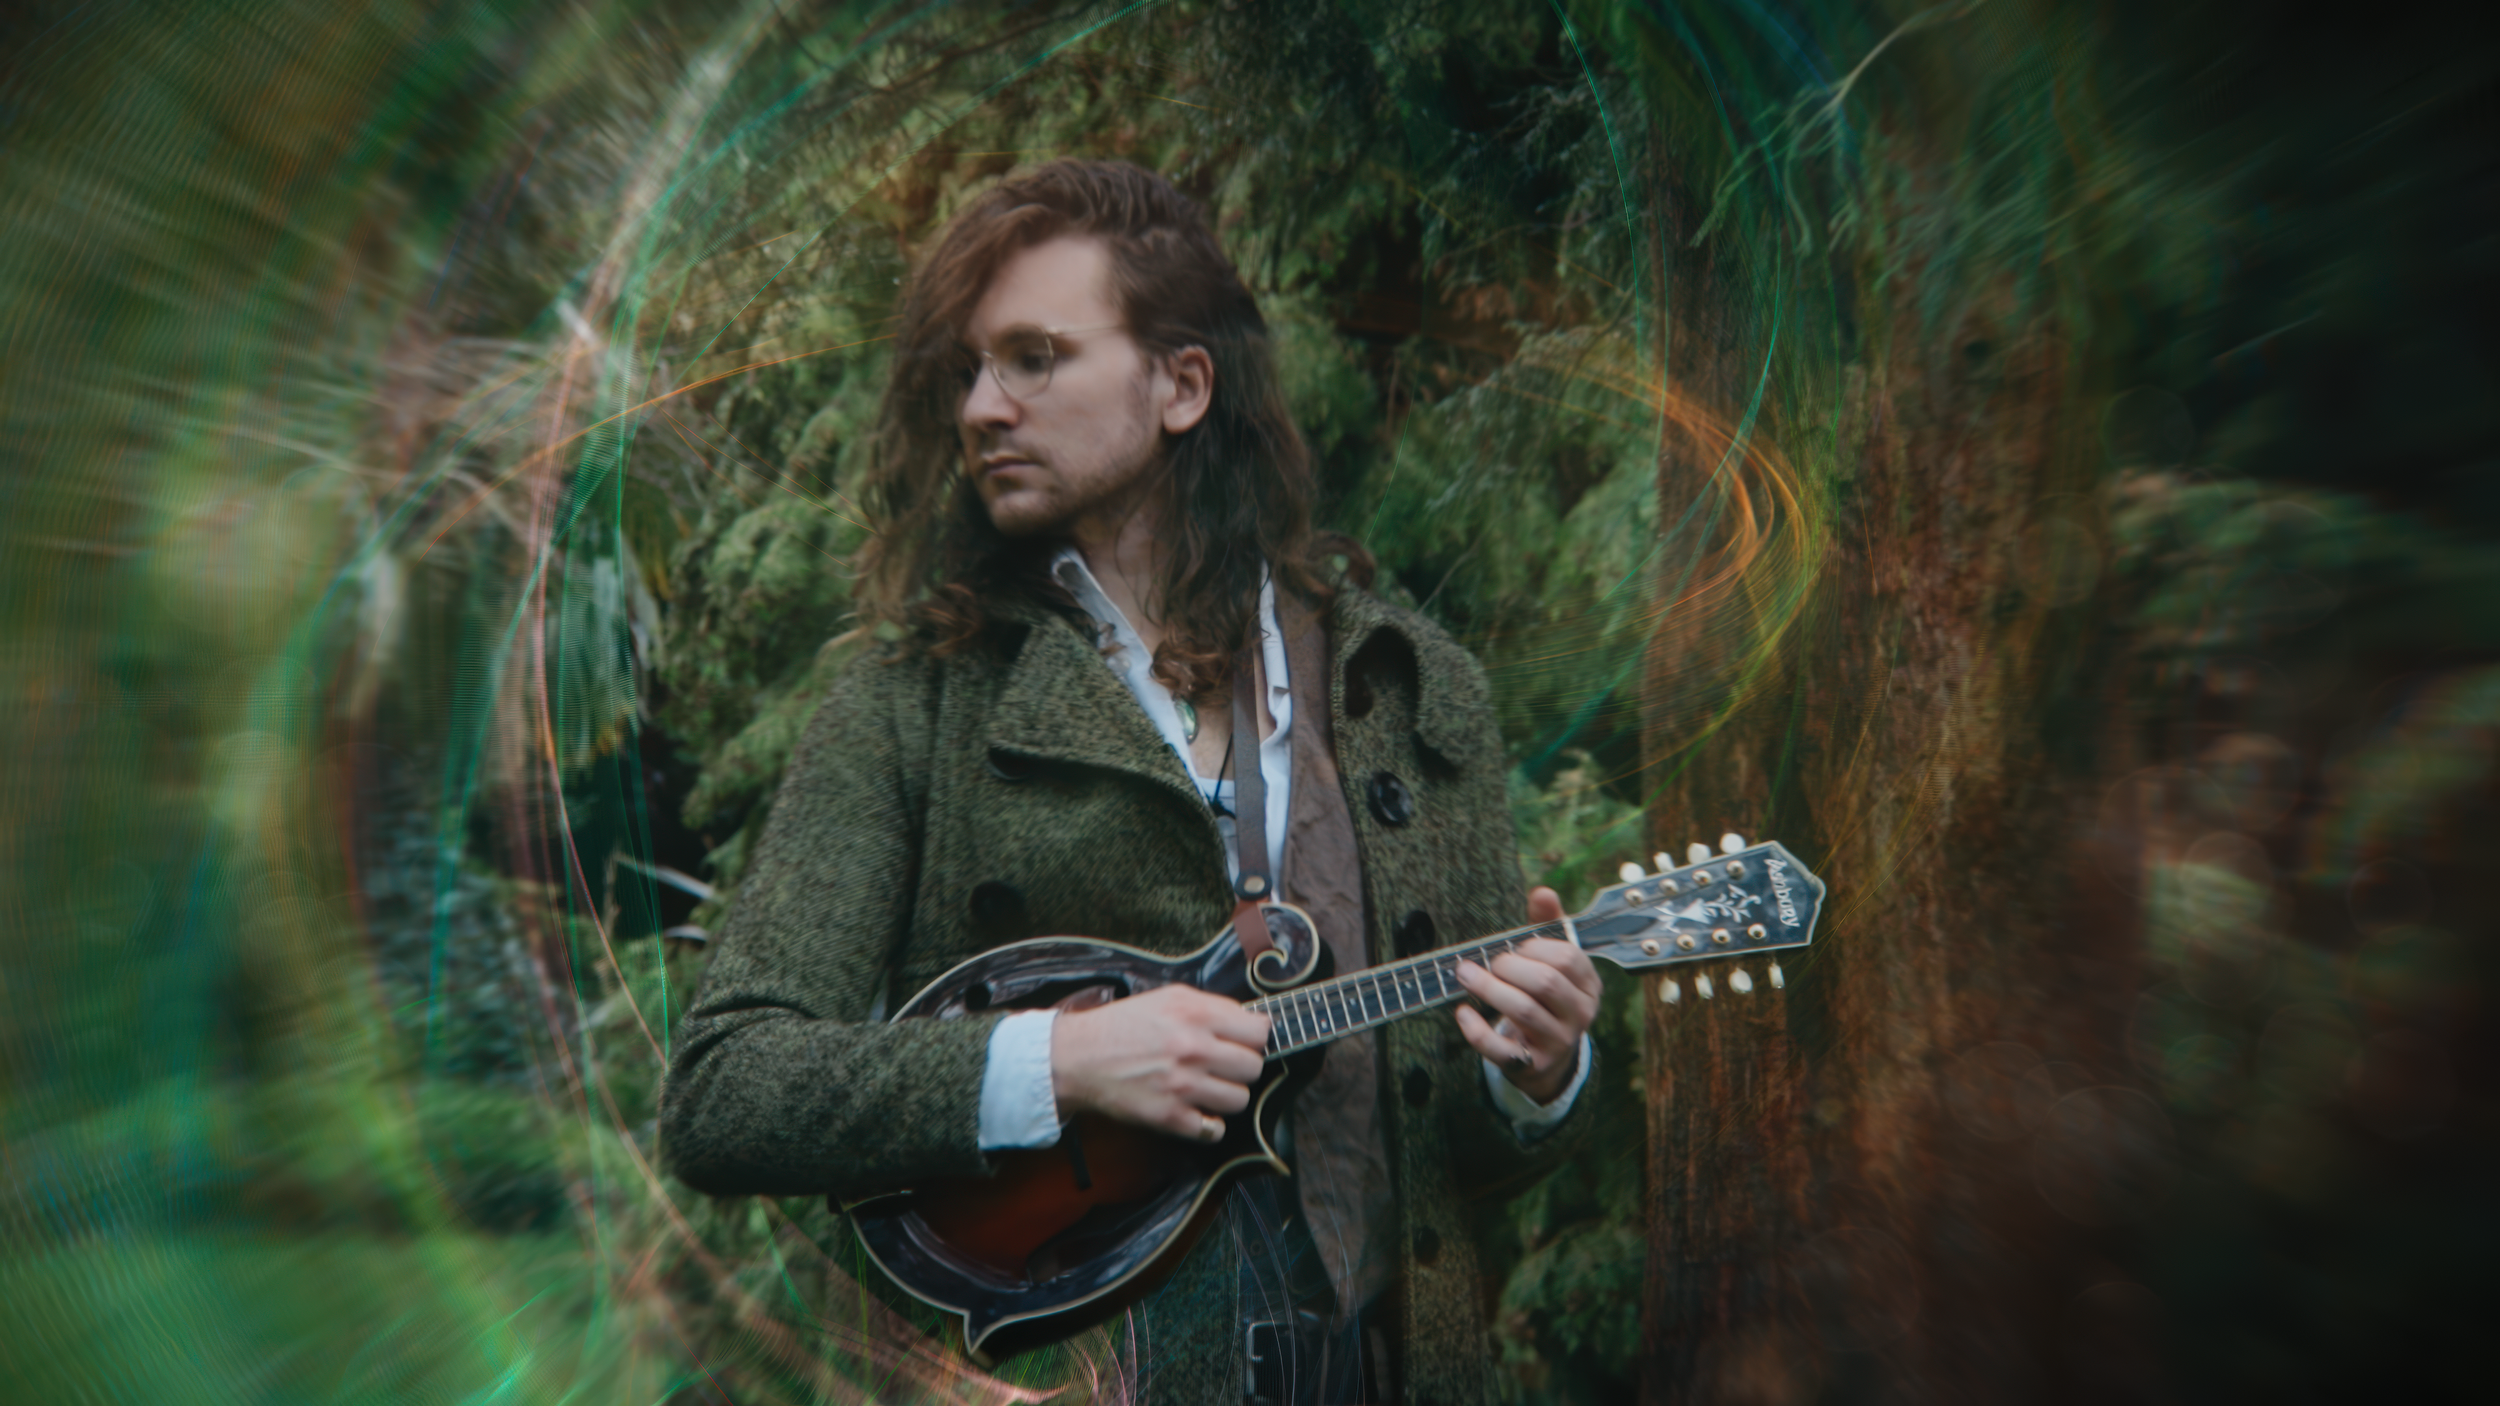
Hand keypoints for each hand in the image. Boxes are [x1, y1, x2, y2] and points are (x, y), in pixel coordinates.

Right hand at [1050, 985, 1272, 1142]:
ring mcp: (1182, 1085)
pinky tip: (1197, 1111)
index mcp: (1196, 1014)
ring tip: (1208, 1088)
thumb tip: (1249, 1021)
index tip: (1243, 1042)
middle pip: (1254, 1067)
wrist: (1077, 1057)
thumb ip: (1211, 1006)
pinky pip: (1214, 1130)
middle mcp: (1193, 1048)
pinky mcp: (1169, 1116)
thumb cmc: (1122, 1025)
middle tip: (1223, 1066)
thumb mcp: (1168, 997)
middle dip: (1242, 1067)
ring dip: (1227, 1096)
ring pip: (1240, 1099)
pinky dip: (1209, 1125)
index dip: (1254, 1038)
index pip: (1260, 1031)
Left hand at [1454, 885, 1599, 1104]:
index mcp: (1588, 985)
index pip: (1568, 958)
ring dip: (1489, 989)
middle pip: (1546, 983)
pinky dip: (1477, 1031)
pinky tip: (1462, 1013)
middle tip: (1489, 963)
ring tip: (1465, 976)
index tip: (1515, 948)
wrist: (1549, 1061)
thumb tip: (1543, 891)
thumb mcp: (1552, 963)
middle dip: (1509, 966)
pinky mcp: (1532, 1065)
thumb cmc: (1546, 999)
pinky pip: (1502, 1049)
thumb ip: (1547, 926)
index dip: (1535, 947)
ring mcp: (1559, 1042)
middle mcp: (1580, 1015)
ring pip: (1525, 1012)